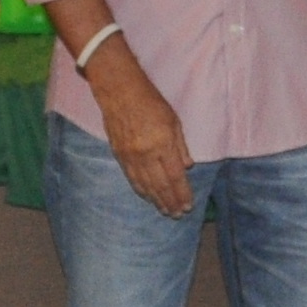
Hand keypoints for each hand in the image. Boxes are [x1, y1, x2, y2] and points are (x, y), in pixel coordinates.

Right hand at [86, 48, 193, 216]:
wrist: (119, 91)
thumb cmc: (150, 101)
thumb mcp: (173, 120)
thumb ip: (180, 146)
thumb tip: (187, 167)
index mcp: (162, 143)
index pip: (175, 176)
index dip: (182, 193)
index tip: (188, 205)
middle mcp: (146, 153)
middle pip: (160, 185)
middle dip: (170, 201)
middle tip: (178, 215)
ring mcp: (130, 156)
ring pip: (145, 185)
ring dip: (156, 201)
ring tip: (165, 211)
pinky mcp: (119, 155)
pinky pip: (132, 178)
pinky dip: (141, 191)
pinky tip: (147, 198)